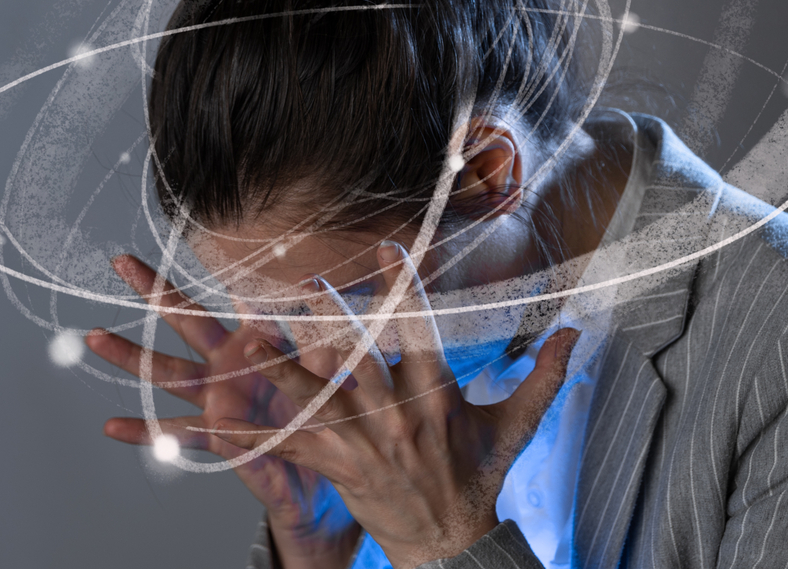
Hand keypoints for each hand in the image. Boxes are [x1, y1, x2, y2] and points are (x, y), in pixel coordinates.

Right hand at [86, 255, 360, 568]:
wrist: (327, 466)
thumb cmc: (327, 406)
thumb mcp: (330, 368)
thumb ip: (324, 338)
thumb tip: (320, 300)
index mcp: (262, 338)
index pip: (242, 297)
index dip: (229, 270)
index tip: (212, 238)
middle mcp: (232, 362)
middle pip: (190, 322)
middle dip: (158, 292)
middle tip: (123, 262)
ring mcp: (218, 397)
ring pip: (169, 372)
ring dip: (132, 356)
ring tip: (95, 336)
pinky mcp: (217, 434)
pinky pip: (177, 434)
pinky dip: (144, 432)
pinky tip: (112, 425)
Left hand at [210, 241, 580, 568]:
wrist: (449, 542)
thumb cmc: (479, 474)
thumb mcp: (518, 424)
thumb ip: (545, 374)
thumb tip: (577, 332)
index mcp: (435, 396)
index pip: (417, 332)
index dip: (402, 288)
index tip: (387, 249)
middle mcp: (394, 417)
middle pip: (356, 362)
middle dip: (329, 321)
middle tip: (301, 283)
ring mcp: (360, 444)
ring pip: (313, 401)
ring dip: (277, 369)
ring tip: (243, 341)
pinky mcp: (335, 467)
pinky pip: (287, 450)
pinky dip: (249, 436)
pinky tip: (210, 425)